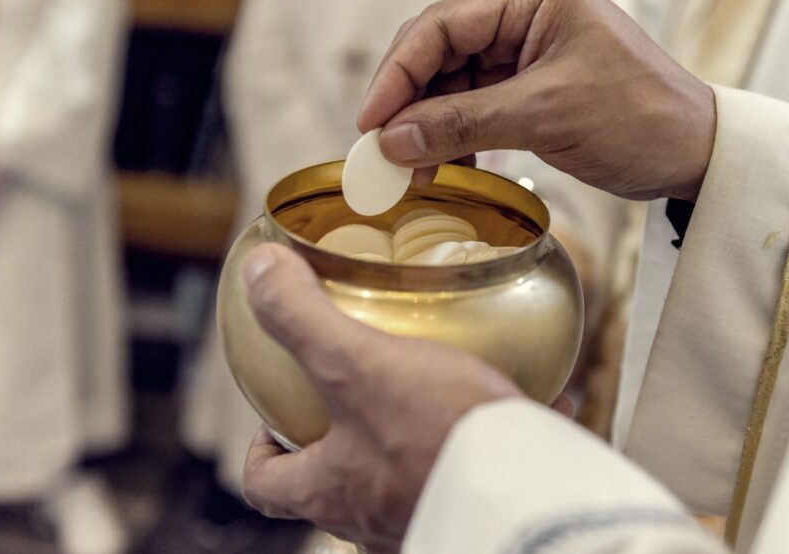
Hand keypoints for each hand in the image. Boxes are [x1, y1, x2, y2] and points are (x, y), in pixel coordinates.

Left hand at [240, 243, 522, 551]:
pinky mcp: (480, 507)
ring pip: (408, 480)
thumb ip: (301, 317)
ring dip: (416, 439)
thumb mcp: (357, 363)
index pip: (266, 487)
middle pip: (336, 487)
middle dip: (341, 441)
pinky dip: (496, 438)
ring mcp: (427, 517)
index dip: (260, 452)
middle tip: (358, 391)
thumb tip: (259, 270)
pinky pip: (482, 470)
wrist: (527, 491)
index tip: (275, 416)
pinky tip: (530, 401)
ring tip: (442, 392)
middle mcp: (373, 517)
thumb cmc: (437, 434)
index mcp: (330, 491)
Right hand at [359, 0, 716, 201]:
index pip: (442, 24)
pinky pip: (474, 103)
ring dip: (427, 125)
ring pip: (452, 82)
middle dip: (408, 103)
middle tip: (380, 152)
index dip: (397, 73)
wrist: (693, 152)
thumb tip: (390, 139)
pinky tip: (440, 165)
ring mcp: (526, 46)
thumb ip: (463, 122)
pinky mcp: (529, 82)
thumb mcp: (546, 117)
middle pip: (440, 51)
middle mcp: (525, 11)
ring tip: (409, 171)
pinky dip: (454, 134)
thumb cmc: (639, 118)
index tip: (369, 122)